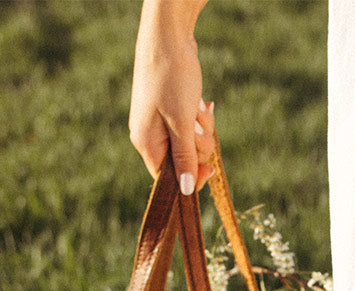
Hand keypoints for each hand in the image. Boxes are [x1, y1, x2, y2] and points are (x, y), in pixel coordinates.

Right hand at [129, 4, 214, 193]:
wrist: (169, 36)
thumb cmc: (171, 77)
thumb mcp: (181, 123)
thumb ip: (184, 158)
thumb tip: (184, 190)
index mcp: (145, 144)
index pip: (169, 179)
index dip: (192, 177)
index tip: (209, 167)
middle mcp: (151, 137)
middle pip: (186, 161)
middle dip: (200, 143)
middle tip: (196, 120)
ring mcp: (161, 124)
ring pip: (194, 144)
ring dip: (204, 128)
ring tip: (198, 106)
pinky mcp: (173, 112)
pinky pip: (194, 128)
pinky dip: (202, 118)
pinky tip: (201, 102)